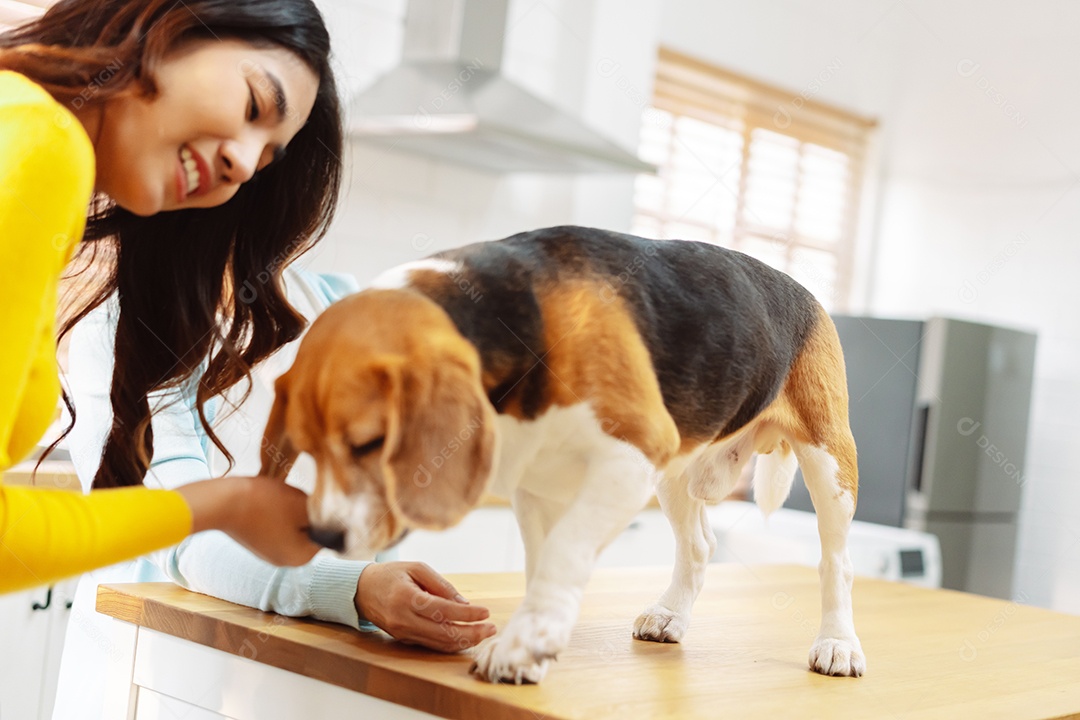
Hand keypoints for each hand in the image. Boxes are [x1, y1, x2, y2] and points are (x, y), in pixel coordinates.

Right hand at [177, 476, 319, 566]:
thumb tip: (338, 519)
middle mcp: (286, 561)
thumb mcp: (302, 505)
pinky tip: (267, 501)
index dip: (325, 514)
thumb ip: (324, 515)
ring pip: (294, 525)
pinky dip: (276, 512)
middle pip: (310, 530)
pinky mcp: (257, 541)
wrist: (221, 502)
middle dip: (307, 512)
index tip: (312, 500)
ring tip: (278, 498)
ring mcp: (269, 552)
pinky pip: (276, 524)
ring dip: (292, 510)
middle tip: (294, 497)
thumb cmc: (265, 502)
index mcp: (301, 557)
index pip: (328, 534)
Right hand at [355, 561, 496, 652]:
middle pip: (443, 632)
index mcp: (406, 598)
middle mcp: (404, 619)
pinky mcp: (403, 639)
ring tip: (484, 634)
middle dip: (471, 633)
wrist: (361, 590)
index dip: (467, 614)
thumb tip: (464, 604)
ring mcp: (403, 633)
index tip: (486, 612)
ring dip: (464, 641)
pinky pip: (431, 645)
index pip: (442, 610)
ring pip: (439, 643)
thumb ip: (441, 586)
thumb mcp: (417, 568)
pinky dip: (451, 643)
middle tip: (491, 628)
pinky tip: (466, 638)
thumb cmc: (392, 574)